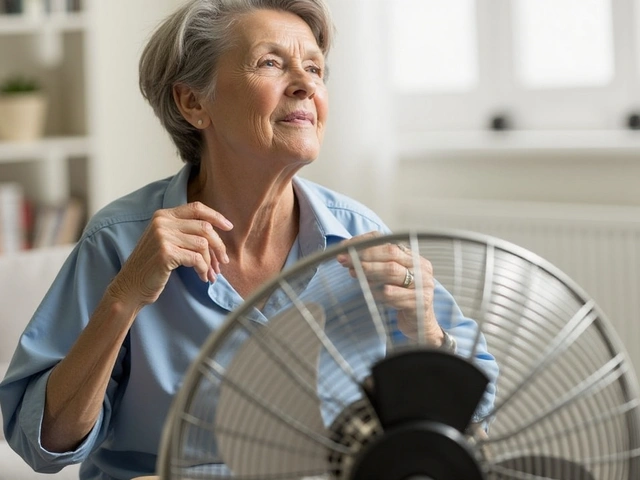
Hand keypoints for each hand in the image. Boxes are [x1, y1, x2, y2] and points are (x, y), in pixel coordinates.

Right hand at [108, 202, 232, 307]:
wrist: (130, 286)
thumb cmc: (152, 266)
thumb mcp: (165, 241)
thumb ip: (184, 231)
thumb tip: (216, 232)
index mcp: (163, 215)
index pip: (196, 208)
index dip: (216, 216)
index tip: (229, 227)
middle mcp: (162, 222)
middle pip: (204, 227)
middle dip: (218, 245)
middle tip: (223, 261)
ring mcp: (163, 236)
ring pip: (203, 244)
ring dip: (211, 262)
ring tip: (211, 273)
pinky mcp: (166, 253)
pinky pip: (196, 259)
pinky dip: (203, 269)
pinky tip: (202, 277)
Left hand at [336, 231, 442, 344]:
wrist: (419, 325)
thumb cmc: (400, 299)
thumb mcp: (388, 279)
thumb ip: (374, 266)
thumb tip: (348, 255)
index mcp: (413, 258)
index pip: (388, 242)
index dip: (366, 242)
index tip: (345, 246)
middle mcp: (421, 267)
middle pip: (391, 253)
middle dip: (364, 255)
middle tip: (345, 260)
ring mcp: (423, 284)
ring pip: (393, 271)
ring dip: (370, 271)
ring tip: (354, 273)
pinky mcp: (420, 301)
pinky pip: (395, 294)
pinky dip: (379, 292)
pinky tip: (369, 293)